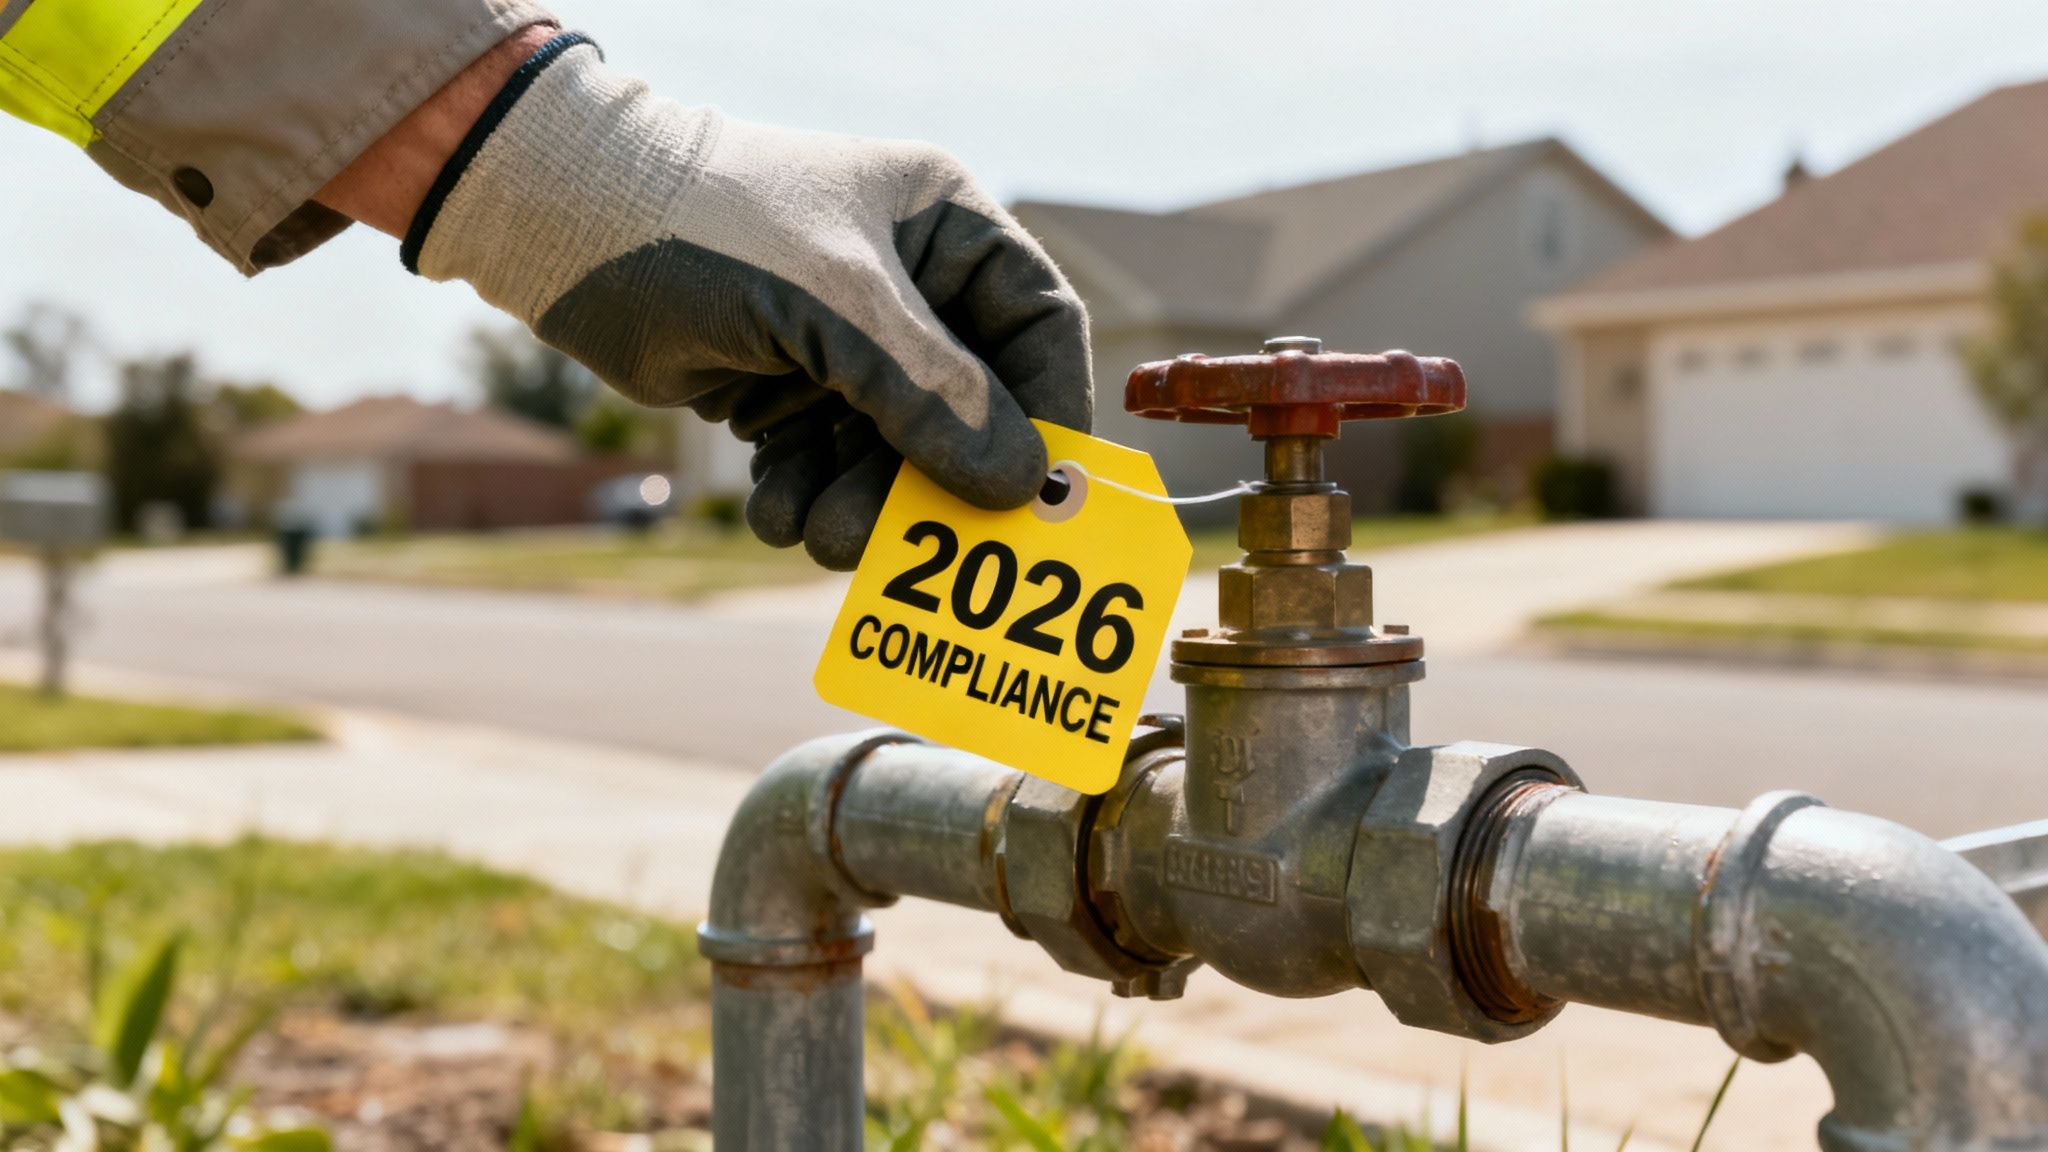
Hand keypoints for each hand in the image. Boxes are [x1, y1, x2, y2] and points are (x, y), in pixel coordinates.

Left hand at [408, 39, 1092, 567]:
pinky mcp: (788, 392)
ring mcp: (847, 345)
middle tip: (909, 537)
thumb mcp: (837, 306)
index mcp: (943, 227)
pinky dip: (807, 500)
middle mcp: (908, 288)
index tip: (1044, 496)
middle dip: (934, 481)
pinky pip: (829, 469)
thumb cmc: (711, 229)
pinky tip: (775, 507)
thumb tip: (1021, 485)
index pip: (1037, 325)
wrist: (563, 230)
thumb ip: (932, 394)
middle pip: (967, 411)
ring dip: (863, 506)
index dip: (1050, 413)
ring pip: (894, 455)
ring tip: (820, 529)